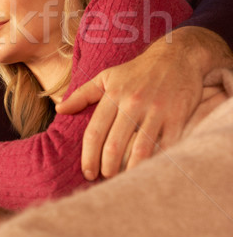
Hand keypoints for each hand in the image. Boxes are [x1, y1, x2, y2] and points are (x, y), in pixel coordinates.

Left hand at [57, 27, 232, 179]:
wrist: (177, 56)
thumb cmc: (137, 70)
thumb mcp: (107, 76)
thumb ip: (82, 94)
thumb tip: (59, 109)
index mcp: (113, 94)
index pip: (95, 132)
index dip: (88, 156)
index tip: (88, 172)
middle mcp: (133, 103)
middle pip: (114, 145)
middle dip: (107, 168)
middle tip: (106, 178)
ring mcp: (156, 110)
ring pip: (140, 150)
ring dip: (130, 170)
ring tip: (124, 181)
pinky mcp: (177, 116)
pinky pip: (166, 146)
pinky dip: (157, 162)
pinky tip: (150, 172)